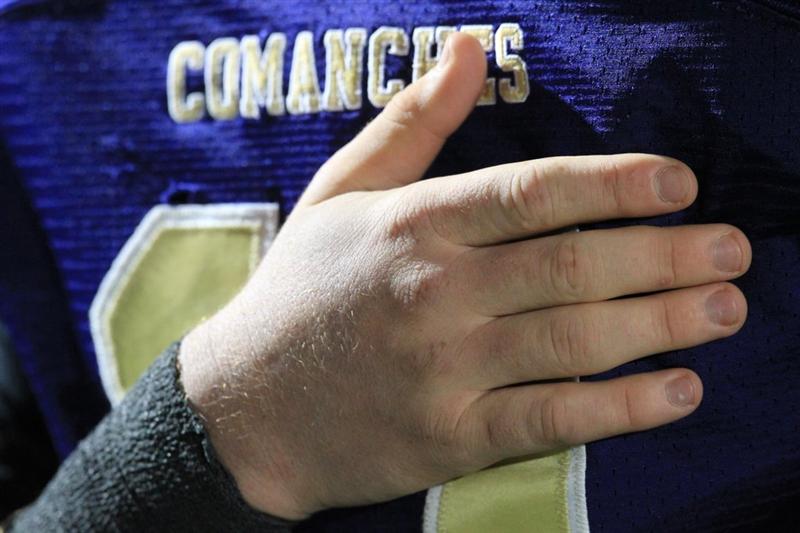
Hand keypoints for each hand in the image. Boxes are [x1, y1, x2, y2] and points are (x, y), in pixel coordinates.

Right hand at [179, 33, 749, 519]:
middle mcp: (434, 292)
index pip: (531, 191)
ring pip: (573, 340)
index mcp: (413, 224)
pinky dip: (622, 408)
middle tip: (733, 248)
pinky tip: (679, 391)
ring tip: (726, 307)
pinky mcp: (450, 437)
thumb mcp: (342, 194)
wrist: (245, 407)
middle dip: (663, 255)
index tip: (680, 182)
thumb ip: (412, 122)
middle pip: (570, 266)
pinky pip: (551, 418)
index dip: (614, 184)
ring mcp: (443, 369)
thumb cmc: (301, 292)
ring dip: (662, 323)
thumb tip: (468, 45)